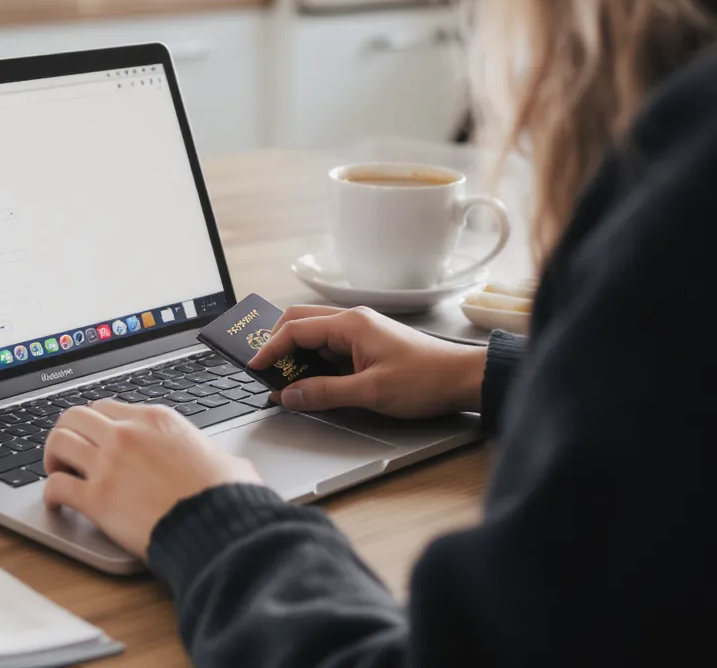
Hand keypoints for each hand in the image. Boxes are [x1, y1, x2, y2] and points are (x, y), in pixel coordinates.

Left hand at [43, 400, 262, 558]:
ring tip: (57, 473)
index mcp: (155, 420)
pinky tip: (56, 503)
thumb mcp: (224, 459)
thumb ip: (210, 455)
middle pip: (74, 416)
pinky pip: (56, 487)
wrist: (219, 526)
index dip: (95, 424)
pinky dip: (51, 495)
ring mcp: (108, 464)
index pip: (106, 407)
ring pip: (58, 442)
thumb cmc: (226, 496)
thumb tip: (226, 465)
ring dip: (53, 457)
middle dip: (66, 432)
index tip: (93, 439)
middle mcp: (127, 434)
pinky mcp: (96, 498)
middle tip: (67, 453)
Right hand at [248, 305, 485, 417]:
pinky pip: (331, 346)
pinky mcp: (367, 344)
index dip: (270, 348)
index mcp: (351, 324)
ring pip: (315, 334)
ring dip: (296, 353)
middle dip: (277, 343)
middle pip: (300, 322)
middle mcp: (353, 321)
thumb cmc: (425, 379)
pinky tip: (311, 379)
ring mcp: (361, 332)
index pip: (296, 329)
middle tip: (264, 368)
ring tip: (283, 377)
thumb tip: (289, 394)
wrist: (461, 379)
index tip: (254, 367)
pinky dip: (314, 360)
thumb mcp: (370, 392)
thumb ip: (325, 392)